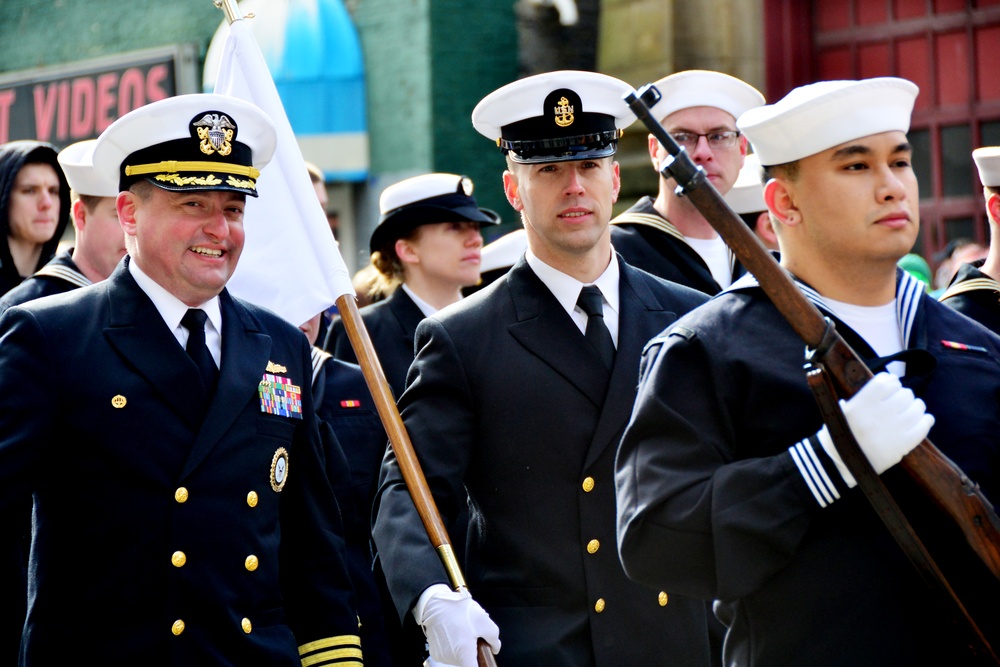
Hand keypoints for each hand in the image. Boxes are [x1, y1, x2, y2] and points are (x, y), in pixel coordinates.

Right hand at [414, 584, 499, 666]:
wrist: (435, 603)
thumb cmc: (457, 610)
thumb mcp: (483, 620)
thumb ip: (494, 638)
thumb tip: (495, 648)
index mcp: (464, 653)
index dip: (481, 666)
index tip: (483, 661)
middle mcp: (451, 658)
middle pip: (467, 662)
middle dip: (473, 652)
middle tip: (473, 636)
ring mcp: (442, 656)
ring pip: (459, 658)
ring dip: (463, 648)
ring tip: (462, 631)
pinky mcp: (436, 652)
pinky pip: (449, 653)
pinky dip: (453, 646)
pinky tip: (453, 633)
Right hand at [817, 372, 933, 486]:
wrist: (841, 464)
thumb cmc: (842, 434)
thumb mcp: (844, 411)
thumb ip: (864, 395)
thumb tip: (889, 379)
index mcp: (860, 405)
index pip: (884, 383)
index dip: (891, 381)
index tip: (892, 383)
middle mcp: (877, 415)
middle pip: (904, 394)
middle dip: (905, 395)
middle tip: (903, 400)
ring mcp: (892, 429)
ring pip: (916, 408)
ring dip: (917, 406)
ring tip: (914, 408)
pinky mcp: (903, 445)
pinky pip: (922, 427)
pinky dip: (926, 420)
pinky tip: (925, 419)